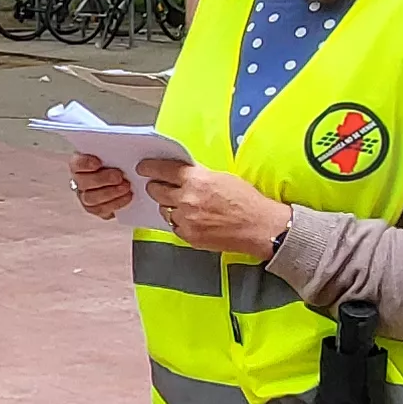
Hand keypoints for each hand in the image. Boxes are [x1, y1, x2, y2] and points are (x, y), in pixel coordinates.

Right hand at [68, 151, 133, 220]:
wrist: (124, 179)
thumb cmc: (116, 163)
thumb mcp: (114, 154)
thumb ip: (112, 153)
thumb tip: (121, 152)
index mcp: (80, 165)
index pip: (76, 164)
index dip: (85, 164)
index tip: (98, 163)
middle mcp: (79, 181)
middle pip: (83, 182)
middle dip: (102, 179)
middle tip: (119, 176)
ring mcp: (85, 197)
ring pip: (90, 198)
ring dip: (110, 192)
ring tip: (126, 186)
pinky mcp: (95, 209)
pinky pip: (101, 210)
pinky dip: (116, 203)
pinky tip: (127, 196)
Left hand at [139, 158, 293, 258]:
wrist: (259, 227)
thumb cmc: (246, 201)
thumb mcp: (221, 177)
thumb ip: (198, 174)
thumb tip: (182, 172)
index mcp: (196, 180)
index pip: (162, 170)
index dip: (149, 168)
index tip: (143, 168)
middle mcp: (187, 199)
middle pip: (156, 190)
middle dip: (156, 187)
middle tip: (159, 185)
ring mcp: (186, 219)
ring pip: (164, 210)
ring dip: (169, 205)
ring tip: (184, 205)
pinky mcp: (189, 236)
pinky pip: (174, 226)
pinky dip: (178, 221)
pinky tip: (191, 218)